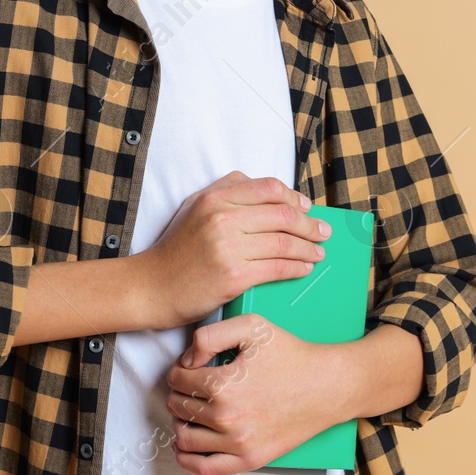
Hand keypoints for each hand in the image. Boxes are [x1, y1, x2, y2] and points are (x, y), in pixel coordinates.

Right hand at [138, 171, 330, 328]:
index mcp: (215, 198)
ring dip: (308, 248)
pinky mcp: (234, 277)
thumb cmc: (176, 249)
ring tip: (318, 253)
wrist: (152, 286)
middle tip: (323, 233)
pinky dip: (297, 268)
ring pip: (284, 242)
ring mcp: (228, 248)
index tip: (307, 209)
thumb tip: (266, 187)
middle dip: (310, 225)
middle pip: (282, 214)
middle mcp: (222, 218)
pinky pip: (277, 268)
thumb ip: (226, 189)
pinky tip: (304, 269)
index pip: (268, 189)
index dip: (294, 198)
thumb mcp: (194, 206)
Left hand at [164, 312, 348, 474]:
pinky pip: (204, 468)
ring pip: (185, 437)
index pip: (177, 379)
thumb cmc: (291, 354)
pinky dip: (186, 459)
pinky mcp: (249, 459)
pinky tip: (182, 446)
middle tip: (190, 385)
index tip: (189, 366)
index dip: (179, 368)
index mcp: (222, 385)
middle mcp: (227, 418)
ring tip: (189, 409)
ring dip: (179, 421)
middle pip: (178, 406)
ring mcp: (238, 443)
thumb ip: (209, 336)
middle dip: (178, 393)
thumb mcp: (251, 326)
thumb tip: (187, 361)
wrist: (327, 386)